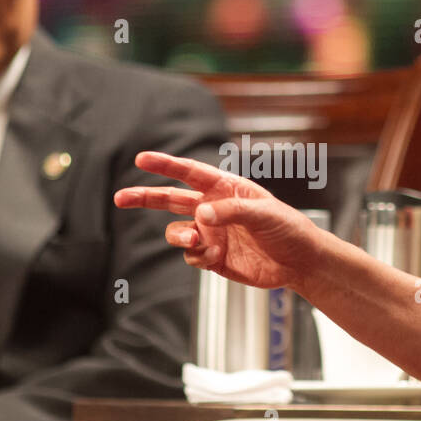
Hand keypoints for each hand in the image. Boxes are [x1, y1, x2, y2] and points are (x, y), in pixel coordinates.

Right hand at [113, 151, 323, 291]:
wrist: (300, 262)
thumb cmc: (288, 229)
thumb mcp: (264, 213)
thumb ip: (231, 212)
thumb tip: (200, 215)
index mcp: (225, 188)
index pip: (189, 172)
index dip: (165, 164)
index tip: (142, 158)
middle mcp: (213, 209)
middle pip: (170, 199)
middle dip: (144, 197)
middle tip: (121, 198)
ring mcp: (211, 234)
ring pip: (177, 232)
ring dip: (179, 236)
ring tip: (193, 240)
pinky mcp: (212, 258)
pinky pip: (190, 256)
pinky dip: (195, 256)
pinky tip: (213, 257)